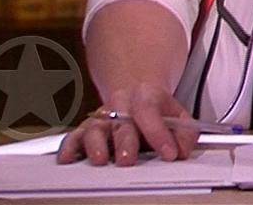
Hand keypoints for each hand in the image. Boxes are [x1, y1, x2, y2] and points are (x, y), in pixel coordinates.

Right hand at [55, 83, 197, 165]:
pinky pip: (74, 137)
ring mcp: (101, 117)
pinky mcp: (85, 129)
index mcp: (145, 96)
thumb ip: (185, 132)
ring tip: (100, 159)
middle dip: (124, 142)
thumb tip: (183, 150)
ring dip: (96, 145)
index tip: (169, 153)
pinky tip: (67, 158)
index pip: (150, 112)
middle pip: (121, 123)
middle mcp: (120, 106)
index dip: (159, 133)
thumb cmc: (156, 109)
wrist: (136, 92)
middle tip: (128, 160)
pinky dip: (69, 148)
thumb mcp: (178, 114)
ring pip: (94, 129)